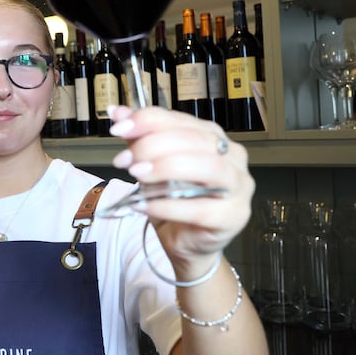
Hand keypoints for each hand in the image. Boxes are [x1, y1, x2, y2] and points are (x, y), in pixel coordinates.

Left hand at [107, 105, 253, 276]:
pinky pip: (201, 208)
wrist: (184, 241)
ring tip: (136, 175)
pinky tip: (144, 205)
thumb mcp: (151, 164)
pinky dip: (168, 206)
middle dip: (153, 145)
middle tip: (125, 159)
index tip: (118, 128)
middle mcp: (232, 157)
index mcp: (212, 137)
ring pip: (208, 168)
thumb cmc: (173, 199)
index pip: (181, 119)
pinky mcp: (233, 216)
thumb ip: (139, 138)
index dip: (148, 120)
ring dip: (166, 168)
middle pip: (195, 140)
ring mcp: (239, 187)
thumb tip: (117, 113)